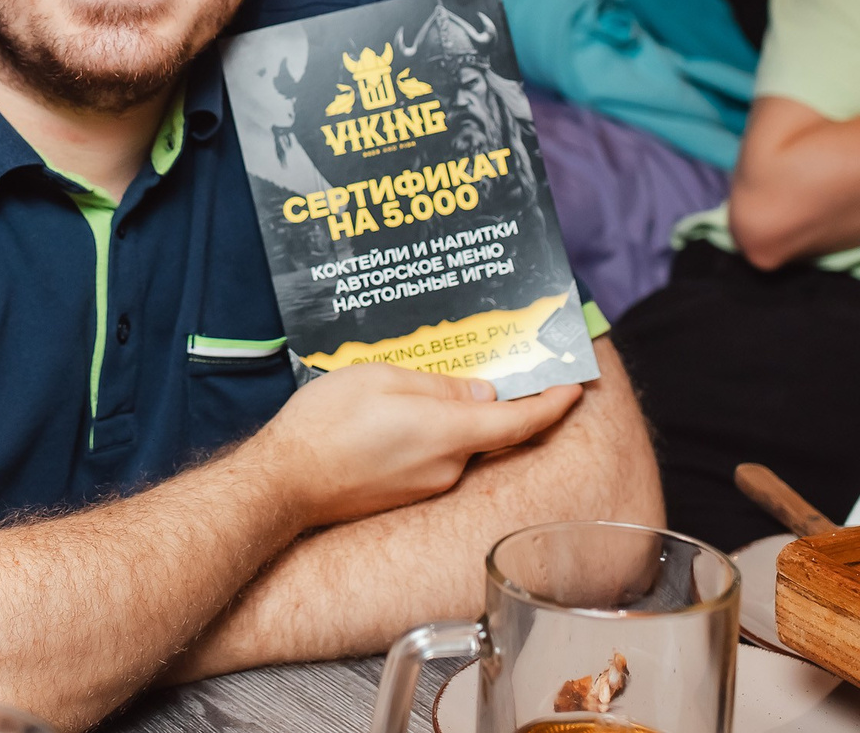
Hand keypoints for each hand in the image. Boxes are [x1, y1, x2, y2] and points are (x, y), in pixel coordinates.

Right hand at [251, 363, 581, 529]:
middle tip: (481, 364)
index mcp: (449, 433)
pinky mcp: (405, 496)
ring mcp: (427, 487)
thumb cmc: (327, 424)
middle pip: (489, 430)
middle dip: (491, 400)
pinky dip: (429, 435)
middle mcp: (448, 467)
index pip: (521, 420)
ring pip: (457, 443)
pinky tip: (394, 417)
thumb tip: (482, 391)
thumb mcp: (382, 379)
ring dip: (450, 417)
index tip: (575, 385)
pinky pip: (432, 458)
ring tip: (413, 386)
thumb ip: (439, 386)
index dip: (553, 403)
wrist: (284, 483)